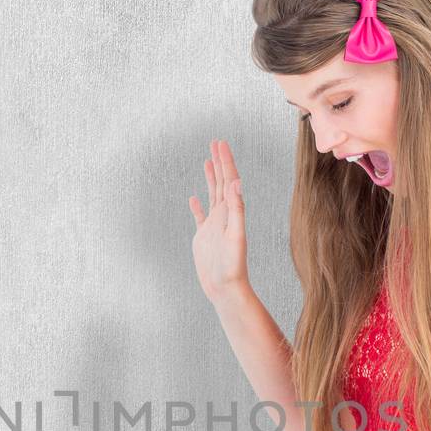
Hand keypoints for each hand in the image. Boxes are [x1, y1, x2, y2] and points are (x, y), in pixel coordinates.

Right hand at [188, 139, 250, 302]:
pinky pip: (200, 216)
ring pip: (212, 195)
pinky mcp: (204, 237)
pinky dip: (197, 206)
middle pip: (222, 182)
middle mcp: (224, 215)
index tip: (220, 143)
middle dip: (219, 162)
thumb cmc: (232, 266)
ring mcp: (213, 225)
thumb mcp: (235, 236)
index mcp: (232, 211)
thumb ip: (236, 209)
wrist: (226, 288)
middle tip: (215, 142)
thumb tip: (236, 183)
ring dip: (211, 177)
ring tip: (207, 161)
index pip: (229, 180)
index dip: (226, 161)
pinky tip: (194, 198)